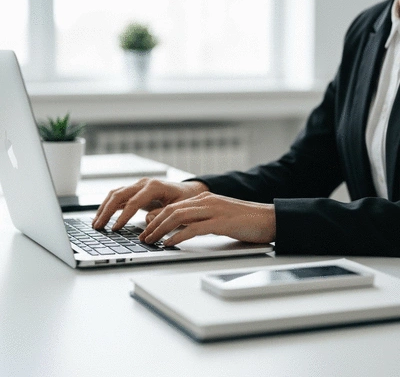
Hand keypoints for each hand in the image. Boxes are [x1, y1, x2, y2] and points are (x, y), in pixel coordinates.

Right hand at [92, 178, 208, 229]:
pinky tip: (102, 216)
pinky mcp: (135, 191)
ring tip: (96, 223)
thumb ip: (162, 214)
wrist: (189, 191)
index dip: (123, 216)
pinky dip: (109, 205)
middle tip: (98, 227)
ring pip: (115, 194)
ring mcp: (138, 185)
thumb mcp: (179, 208)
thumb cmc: (185, 199)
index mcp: (154, 186)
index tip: (115, 228)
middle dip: (107, 211)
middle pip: (119, 194)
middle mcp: (143, 183)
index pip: (134, 201)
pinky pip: (118, 196)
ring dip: (104, 208)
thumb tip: (147, 220)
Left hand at [138, 192, 275, 245]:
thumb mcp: (219, 216)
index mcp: (204, 198)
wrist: (269, 218)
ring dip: (161, 230)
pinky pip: (193, 229)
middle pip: (171, 210)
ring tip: (151, 241)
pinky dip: (178, 236)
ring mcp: (213, 210)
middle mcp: (206, 201)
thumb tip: (183, 231)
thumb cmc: (246, 220)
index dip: (157, 218)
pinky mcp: (221, 222)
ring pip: (178, 217)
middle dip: (154, 224)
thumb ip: (202, 219)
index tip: (147, 229)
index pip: (173, 206)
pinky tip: (169, 244)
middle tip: (143, 237)